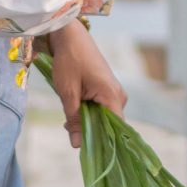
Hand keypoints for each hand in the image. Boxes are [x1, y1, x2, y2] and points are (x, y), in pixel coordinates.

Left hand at [45, 21, 125, 151]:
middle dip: (89, 131)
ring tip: (69, 119)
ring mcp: (113, 92)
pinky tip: (73, 110)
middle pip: (108, 125)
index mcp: (113, 96)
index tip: (88, 151)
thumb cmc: (70, 60)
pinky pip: (100, 108)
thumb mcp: (68, 93)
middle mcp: (118, 96)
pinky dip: (87, 112)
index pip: (115, 130)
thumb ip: (74, 119)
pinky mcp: (106, 89)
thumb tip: (77, 145)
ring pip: (102, 117)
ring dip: (86, 121)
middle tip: (68, 129)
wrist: (70, 35)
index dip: (103, 142)